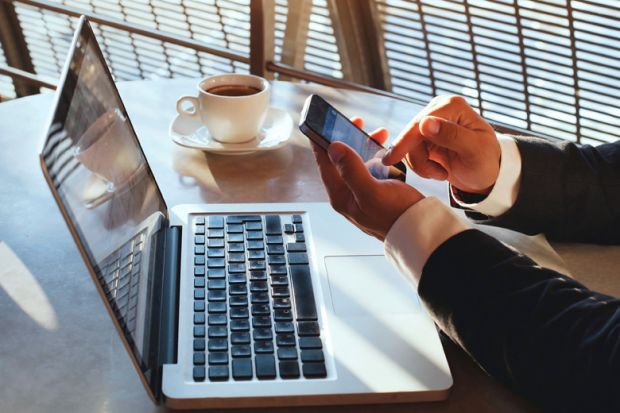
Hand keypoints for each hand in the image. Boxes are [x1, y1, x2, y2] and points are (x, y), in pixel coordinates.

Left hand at [312, 125, 423, 240]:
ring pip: (357, 161)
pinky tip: (384, 148)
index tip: (322, 123)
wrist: (420, 229)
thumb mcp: (372, 191)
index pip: (324, 164)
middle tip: (357, 123)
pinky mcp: (377, 190)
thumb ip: (351, 170)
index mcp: (341, 196)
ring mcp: (362, 192)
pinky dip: (376, 155)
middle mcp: (348, 194)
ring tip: (378, 133)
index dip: (321, 142)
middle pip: (340, 160)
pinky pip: (371, 167)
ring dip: (365, 145)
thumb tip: (334, 149)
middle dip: (348, 139)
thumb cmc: (397, 216)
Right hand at [382, 95, 500, 194]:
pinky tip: (437, 170)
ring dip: (422, 165)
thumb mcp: (474, 151)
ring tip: (442, 173)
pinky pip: (410, 152)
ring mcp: (431, 122)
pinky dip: (421, 166)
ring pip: (408, 146)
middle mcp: (439, 109)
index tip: (391, 160)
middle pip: (411, 135)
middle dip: (420, 160)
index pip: (420, 123)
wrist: (485, 174)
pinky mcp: (424, 136)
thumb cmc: (486, 162)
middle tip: (438, 175)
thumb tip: (425, 122)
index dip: (404, 142)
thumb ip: (451, 135)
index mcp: (452, 106)